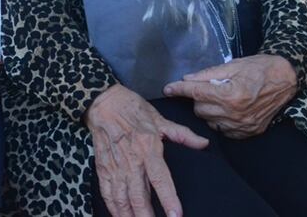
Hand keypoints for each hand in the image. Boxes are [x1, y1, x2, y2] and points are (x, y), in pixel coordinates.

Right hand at [85, 84, 207, 216]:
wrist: (103, 102)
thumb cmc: (133, 109)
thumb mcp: (160, 119)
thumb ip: (182, 135)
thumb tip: (204, 144)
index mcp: (148, 148)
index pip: (160, 178)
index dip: (169, 198)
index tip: (175, 215)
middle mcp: (132, 160)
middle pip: (139, 195)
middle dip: (146, 215)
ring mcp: (115, 166)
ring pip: (122, 198)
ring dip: (129, 215)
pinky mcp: (103, 167)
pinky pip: (107, 192)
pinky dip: (113, 207)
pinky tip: (119, 216)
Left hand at [163, 54, 297, 138]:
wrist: (286, 78)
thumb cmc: (259, 67)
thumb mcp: (232, 65)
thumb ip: (208, 74)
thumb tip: (186, 80)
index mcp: (230, 94)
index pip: (196, 93)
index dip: (179, 89)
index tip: (168, 89)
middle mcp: (235, 113)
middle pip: (200, 109)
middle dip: (198, 98)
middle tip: (208, 88)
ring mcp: (243, 125)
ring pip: (210, 121)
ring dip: (209, 110)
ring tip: (220, 98)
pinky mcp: (249, 132)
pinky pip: (224, 130)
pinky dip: (221, 120)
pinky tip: (228, 109)